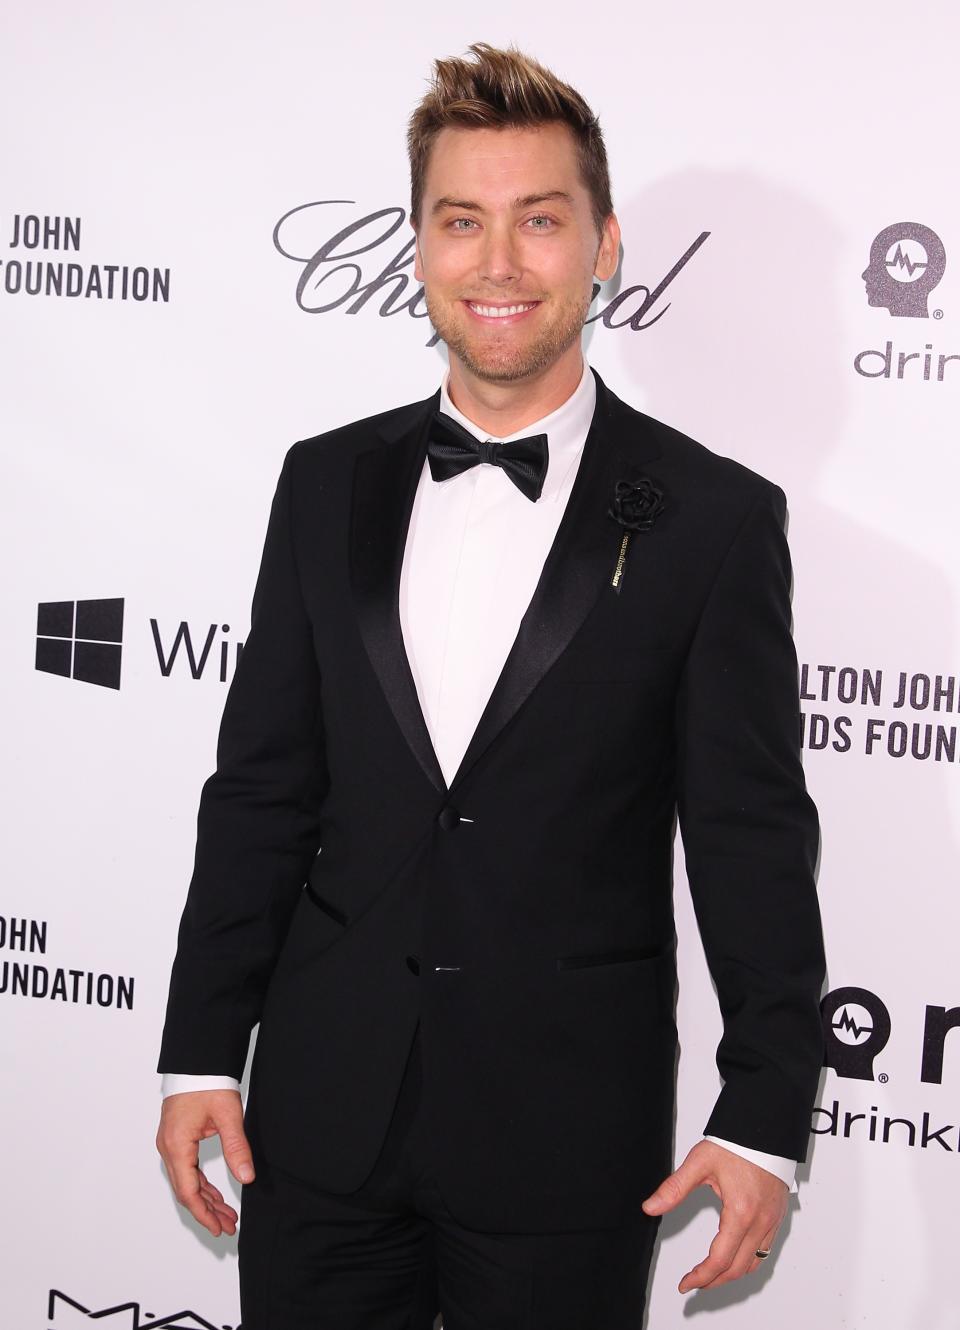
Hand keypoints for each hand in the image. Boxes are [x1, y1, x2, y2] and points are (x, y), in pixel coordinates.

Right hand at [156, 1089, 253, 1236]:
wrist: (197, 1060)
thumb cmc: (209, 1083)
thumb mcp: (228, 1115)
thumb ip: (236, 1147)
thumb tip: (246, 1177)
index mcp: (177, 1145)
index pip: (188, 1191)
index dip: (204, 1213)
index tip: (219, 1228)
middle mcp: (168, 1148)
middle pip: (186, 1190)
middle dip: (207, 1211)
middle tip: (228, 1226)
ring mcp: (170, 1144)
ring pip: (186, 1182)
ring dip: (205, 1199)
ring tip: (226, 1215)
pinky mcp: (176, 1139)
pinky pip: (187, 1169)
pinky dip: (200, 1184)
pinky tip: (215, 1195)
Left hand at [642, 1140, 786, 1292]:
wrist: (764, 1128)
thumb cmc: (736, 1143)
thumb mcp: (699, 1164)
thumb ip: (674, 1188)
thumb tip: (650, 1207)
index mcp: (741, 1212)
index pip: (719, 1260)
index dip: (700, 1277)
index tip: (685, 1284)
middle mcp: (761, 1222)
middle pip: (737, 1269)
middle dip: (713, 1281)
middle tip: (693, 1283)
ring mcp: (772, 1221)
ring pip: (754, 1264)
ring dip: (731, 1275)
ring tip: (709, 1275)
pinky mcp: (777, 1217)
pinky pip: (764, 1251)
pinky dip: (747, 1262)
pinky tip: (733, 1258)